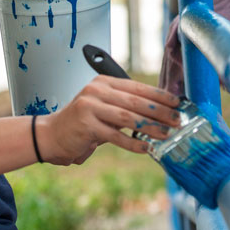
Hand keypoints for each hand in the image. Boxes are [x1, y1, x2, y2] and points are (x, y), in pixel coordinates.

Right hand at [37, 76, 180, 165]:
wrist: (52, 134)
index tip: (177, 103)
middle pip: (136, 101)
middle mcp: (97, 90)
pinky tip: (146, 147)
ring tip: (165, 134)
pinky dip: (132, 143)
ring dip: (150, 127)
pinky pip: (115, 136)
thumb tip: (158, 111)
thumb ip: (125, 105)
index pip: (138, 87)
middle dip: (159, 112)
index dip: (160, 95)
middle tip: (176, 120)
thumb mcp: (103, 106)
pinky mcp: (86, 125)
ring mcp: (90, 106)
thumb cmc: (82, 121)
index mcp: (104, 82)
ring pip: (128, 117)